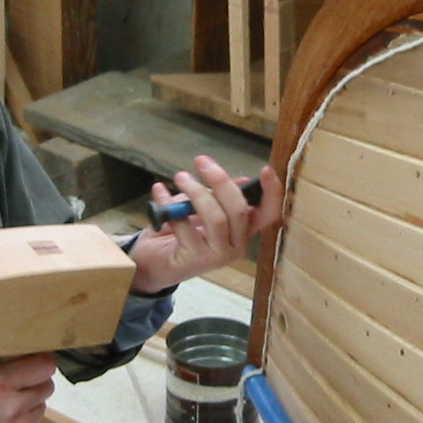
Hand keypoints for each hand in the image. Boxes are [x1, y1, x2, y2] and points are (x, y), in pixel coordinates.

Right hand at [0, 348, 56, 422]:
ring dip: (30, 402)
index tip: (29, 362)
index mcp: (0, 382)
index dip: (39, 361)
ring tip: (6, 404)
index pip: (45, 365)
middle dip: (35, 381)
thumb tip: (9, 339)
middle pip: (47, 385)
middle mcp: (15, 406)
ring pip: (41, 406)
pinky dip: (23, 421)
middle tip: (17, 382)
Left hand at [127, 156, 282, 294]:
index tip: (266, 169)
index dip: (272, 193)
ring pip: (216, 218)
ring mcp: (218, 256)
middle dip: (221, 181)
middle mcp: (237, 246)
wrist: (150, 261)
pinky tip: (158, 192)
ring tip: (180, 177)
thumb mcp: (200, 207)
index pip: (268, 214)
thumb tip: (242, 180)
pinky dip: (169, 205)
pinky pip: (186, 228)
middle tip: (201, 161)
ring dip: (196, 192)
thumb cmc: (179, 231)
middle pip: (240, 210)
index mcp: (243, 230)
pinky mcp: (195, 261)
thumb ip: (219, 196)